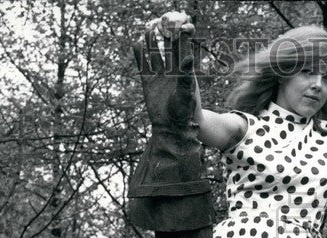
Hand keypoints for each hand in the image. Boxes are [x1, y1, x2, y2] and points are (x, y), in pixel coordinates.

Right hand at [135, 14, 198, 131]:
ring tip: (148, 29)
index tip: (181, 23)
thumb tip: (190, 56)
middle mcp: (171, 72)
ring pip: (154, 55)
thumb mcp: (187, 93)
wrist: (172, 128)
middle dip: (165, 35)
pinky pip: (143, 66)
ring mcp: (159, 77)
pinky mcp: (148, 83)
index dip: (181, 37)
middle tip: (161, 21)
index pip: (182, 50)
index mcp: (183, 72)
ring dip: (151, 43)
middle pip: (167, 49)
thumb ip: (187, 75)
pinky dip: (139, 56)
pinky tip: (136, 45)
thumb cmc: (184, 112)